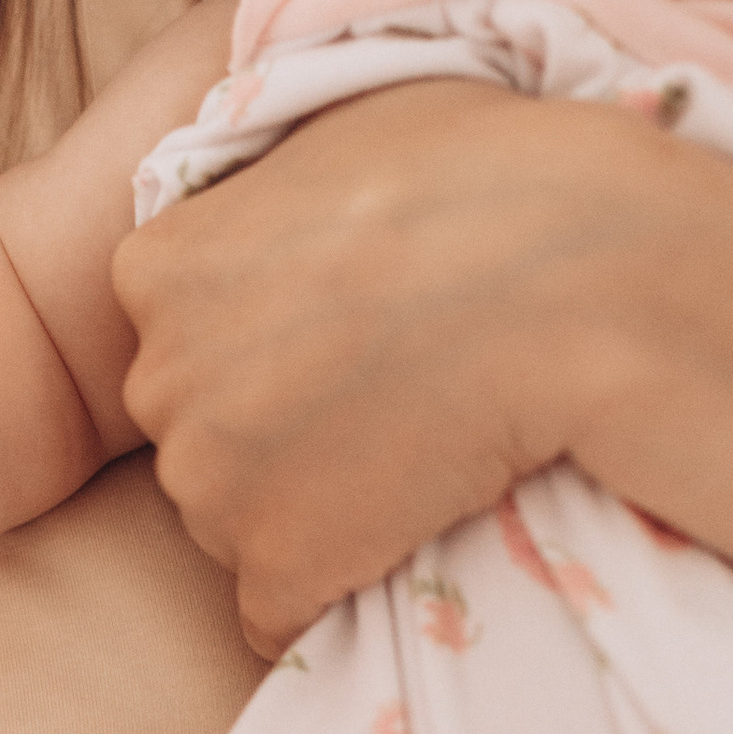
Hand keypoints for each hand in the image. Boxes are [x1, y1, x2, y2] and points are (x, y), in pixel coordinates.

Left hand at [111, 78, 712, 652]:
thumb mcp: (347, 123)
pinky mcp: (275, 567)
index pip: (176, 328)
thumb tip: (286, 190)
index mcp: (159, 267)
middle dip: (271, 428)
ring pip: (235, 519)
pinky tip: (404, 537)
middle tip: (383, 399)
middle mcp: (156, 380)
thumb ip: (277, 177)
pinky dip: (333, 590)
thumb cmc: (481, 180)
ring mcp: (208, 483)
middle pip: (198, 428)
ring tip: (411, 459)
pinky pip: (279, 610)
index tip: (342, 327)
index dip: (262, 337)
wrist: (575, 283)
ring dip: (308, 507)